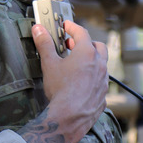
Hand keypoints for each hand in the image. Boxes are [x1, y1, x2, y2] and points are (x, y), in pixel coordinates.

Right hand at [32, 20, 108, 142]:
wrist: (69, 117)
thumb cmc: (61, 90)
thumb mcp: (49, 63)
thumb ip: (44, 44)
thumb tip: (38, 30)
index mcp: (87, 53)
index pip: (81, 32)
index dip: (72, 27)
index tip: (66, 26)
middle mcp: (99, 65)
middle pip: (97, 46)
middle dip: (85, 42)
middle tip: (71, 45)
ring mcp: (103, 80)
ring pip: (101, 64)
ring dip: (91, 60)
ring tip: (76, 64)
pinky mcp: (103, 95)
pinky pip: (100, 81)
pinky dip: (93, 77)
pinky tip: (82, 82)